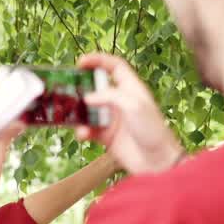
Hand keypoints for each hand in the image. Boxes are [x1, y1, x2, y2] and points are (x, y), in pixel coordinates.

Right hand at [75, 53, 183, 173]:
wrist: (156, 162)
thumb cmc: (152, 130)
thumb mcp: (134, 106)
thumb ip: (110, 96)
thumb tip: (87, 97)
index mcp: (131, 89)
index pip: (115, 67)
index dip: (99, 61)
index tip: (81, 62)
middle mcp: (120, 101)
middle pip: (97, 87)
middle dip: (82, 87)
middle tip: (67, 88)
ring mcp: (112, 119)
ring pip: (88, 109)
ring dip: (78, 112)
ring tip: (70, 115)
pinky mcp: (106, 136)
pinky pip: (88, 129)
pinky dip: (82, 131)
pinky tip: (82, 134)